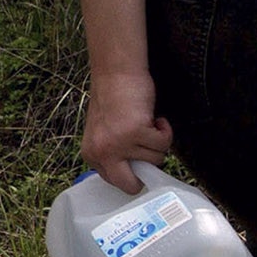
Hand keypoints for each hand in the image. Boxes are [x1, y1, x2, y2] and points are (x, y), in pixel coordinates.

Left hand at [82, 67, 175, 192]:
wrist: (116, 71)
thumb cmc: (114, 98)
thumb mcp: (106, 133)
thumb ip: (115, 154)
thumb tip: (138, 175)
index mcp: (91, 154)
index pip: (115, 181)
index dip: (132, 170)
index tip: (139, 159)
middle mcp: (102, 152)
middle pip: (130, 185)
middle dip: (146, 174)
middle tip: (150, 153)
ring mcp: (118, 144)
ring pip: (155, 160)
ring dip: (157, 142)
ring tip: (146, 122)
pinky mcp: (136, 132)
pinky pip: (163, 143)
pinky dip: (165, 130)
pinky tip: (155, 117)